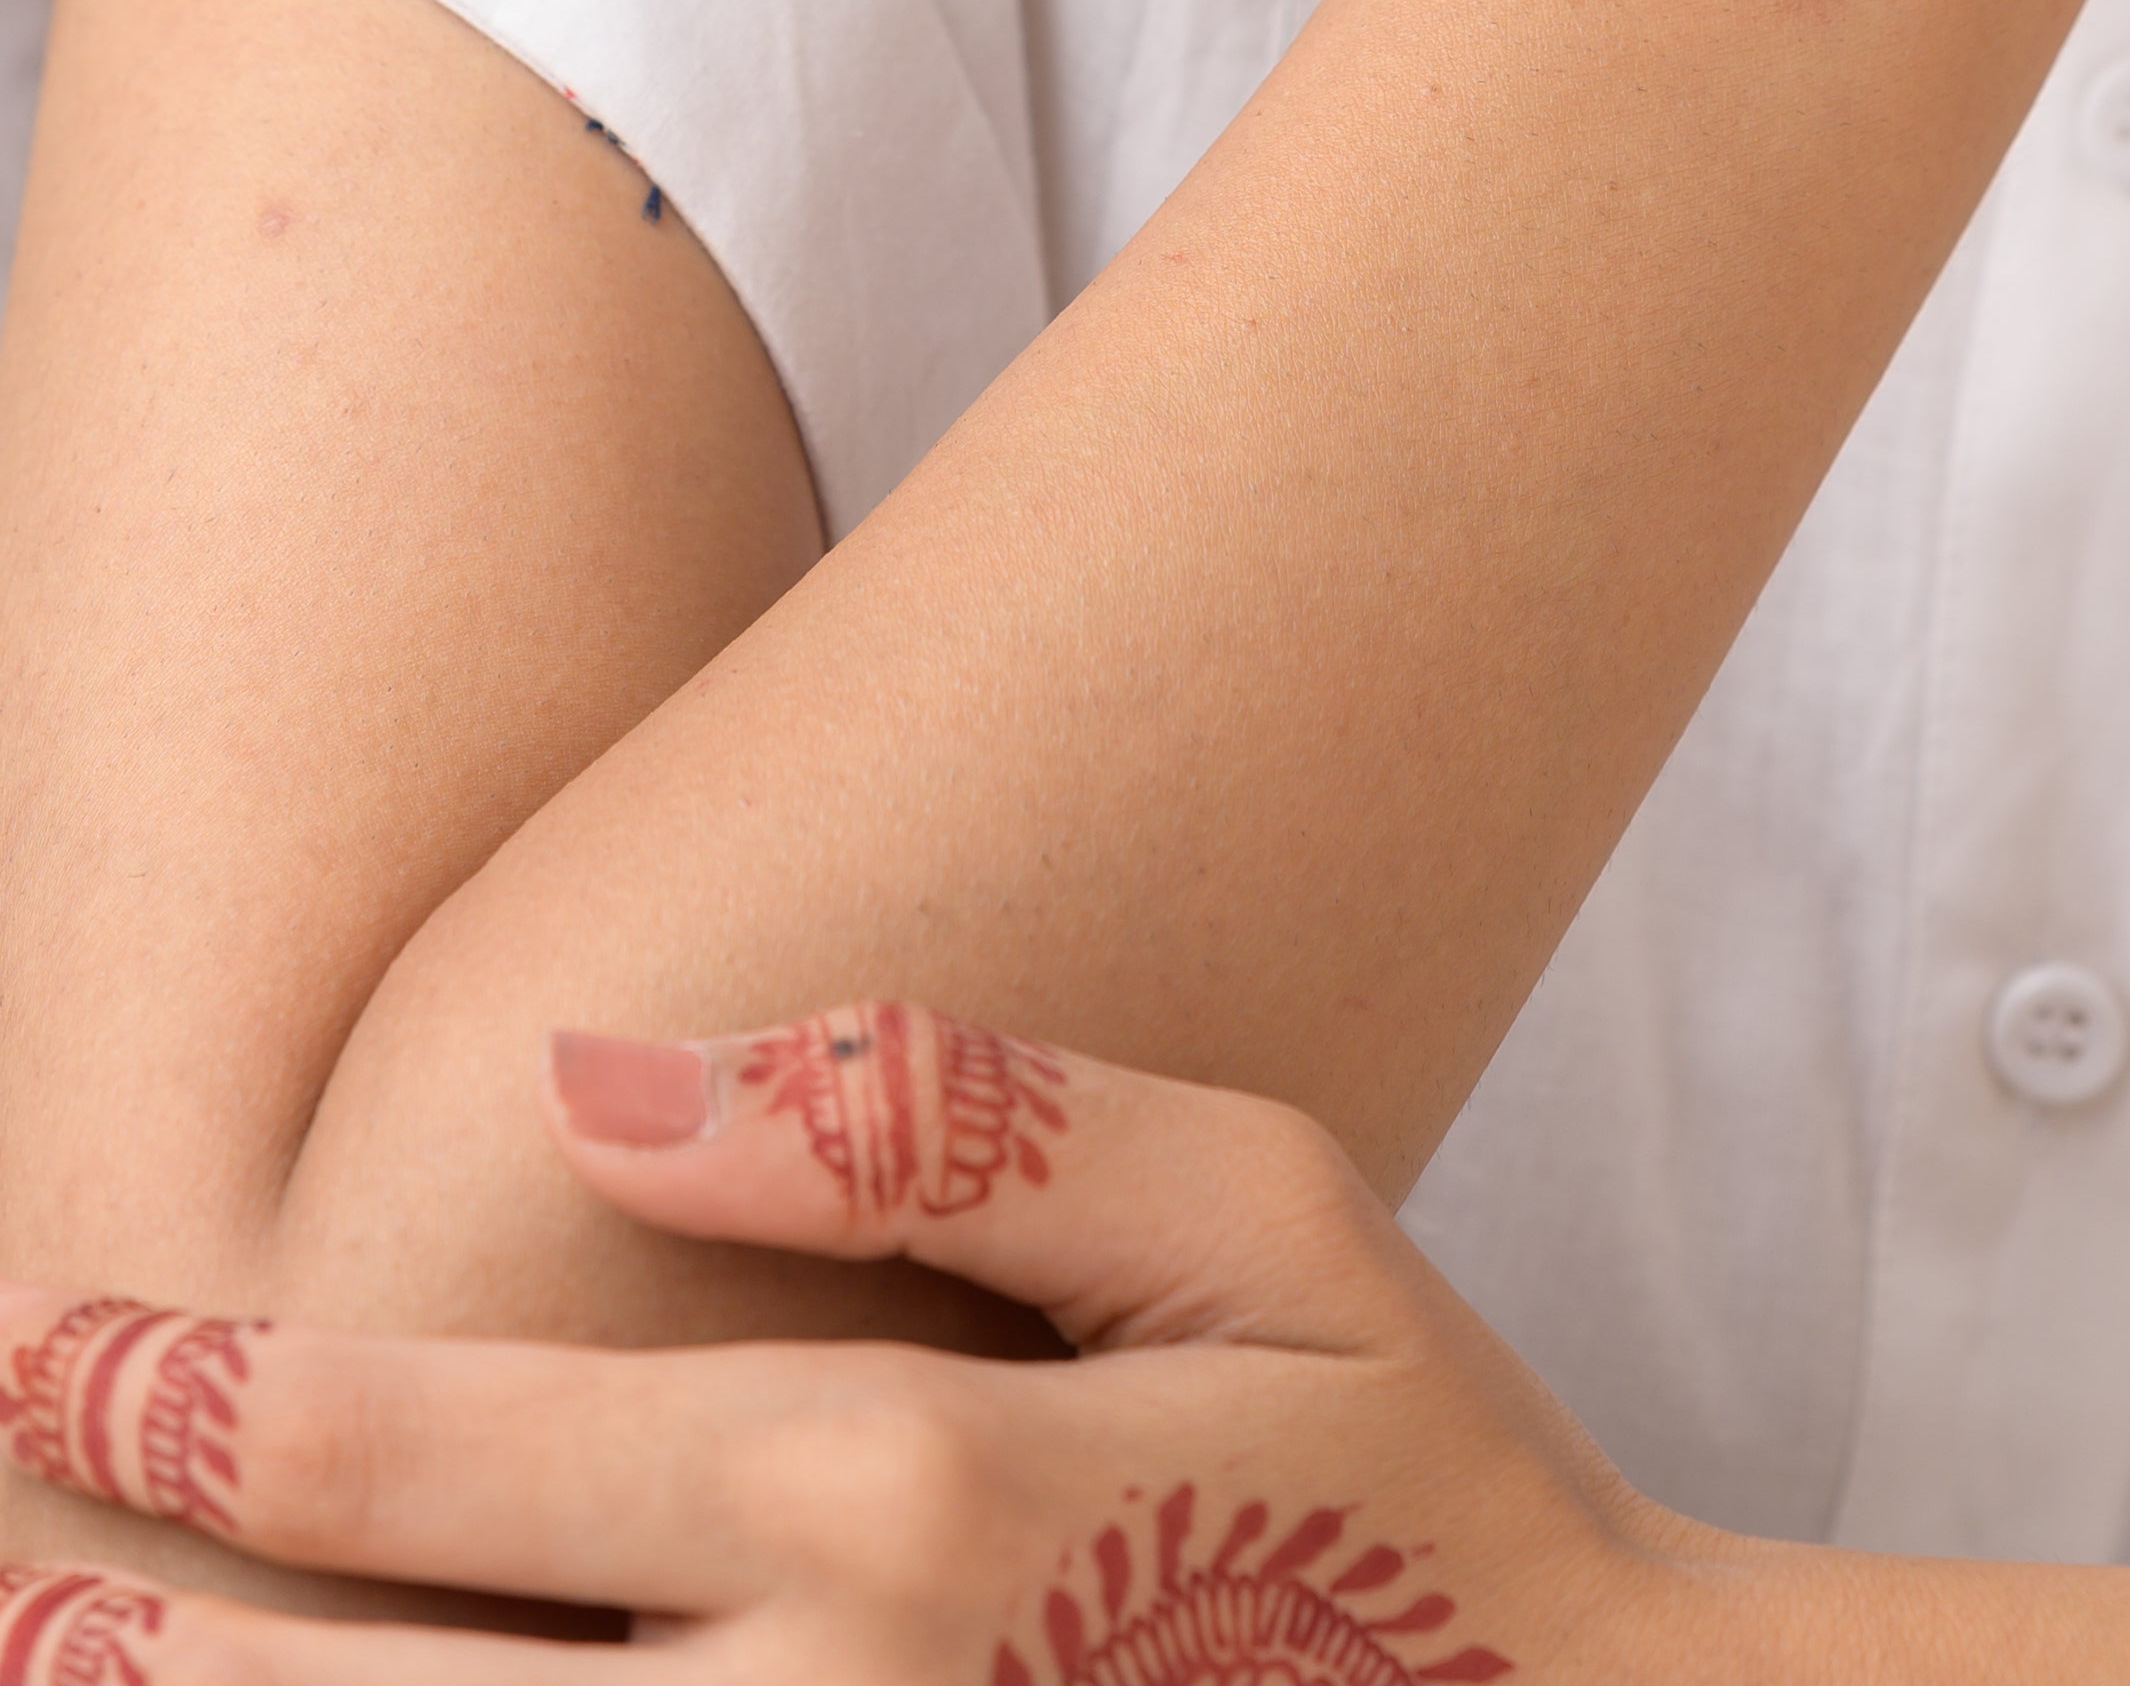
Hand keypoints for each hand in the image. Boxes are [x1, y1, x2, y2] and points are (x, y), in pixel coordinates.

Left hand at [0, 1005, 1741, 1685]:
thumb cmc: (1416, 1473)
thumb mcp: (1258, 1204)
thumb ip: (939, 1114)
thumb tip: (604, 1076)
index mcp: (900, 1506)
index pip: (423, 1467)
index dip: (194, 1413)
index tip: (62, 1357)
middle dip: (125, 1645)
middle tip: (17, 1558)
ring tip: (99, 1676)